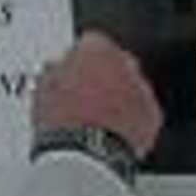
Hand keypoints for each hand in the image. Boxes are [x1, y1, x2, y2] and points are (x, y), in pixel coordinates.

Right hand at [33, 32, 162, 157]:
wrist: (85, 152)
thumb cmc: (63, 120)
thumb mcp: (42, 89)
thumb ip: (52, 72)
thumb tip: (54, 72)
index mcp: (96, 49)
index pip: (89, 43)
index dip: (77, 61)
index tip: (70, 75)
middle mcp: (124, 63)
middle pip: (114, 64)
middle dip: (102, 79)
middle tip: (84, 101)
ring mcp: (141, 89)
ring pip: (130, 89)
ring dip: (117, 100)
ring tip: (95, 123)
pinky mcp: (152, 115)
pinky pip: (142, 114)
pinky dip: (130, 122)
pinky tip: (110, 135)